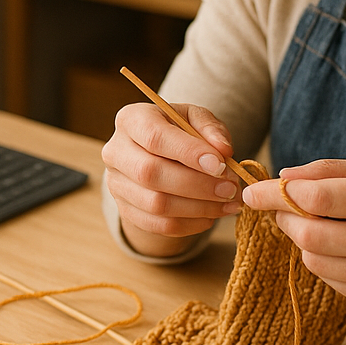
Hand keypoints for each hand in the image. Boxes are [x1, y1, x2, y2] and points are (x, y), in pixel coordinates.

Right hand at [101, 101, 241, 253]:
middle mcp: (116, 151)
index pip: (154, 137)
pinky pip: (158, 225)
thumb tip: (223, 151)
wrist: (160, 156)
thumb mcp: (196, 119)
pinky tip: (210, 216)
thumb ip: (211, 129)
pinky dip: (190, 224)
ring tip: (227, 204)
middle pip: (150, 173)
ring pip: (155, 204)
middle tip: (230, 189)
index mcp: (131, 120)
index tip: (220, 165)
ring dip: (198, 208)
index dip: (188, 153)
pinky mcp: (125, 210)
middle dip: (197, 185)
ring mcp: (116, 184)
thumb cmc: (179, 132)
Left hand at [240, 159, 345, 309]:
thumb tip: (284, 177)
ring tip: (310, 223)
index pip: (316, 199)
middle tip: (279, 206)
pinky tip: (336, 246)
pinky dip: (321, 261)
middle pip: (309, 235)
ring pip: (315, 261)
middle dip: (283, 218)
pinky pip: (331, 280)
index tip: (252, 191)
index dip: (275, 195)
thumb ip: (333, 171)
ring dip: (300, 240)